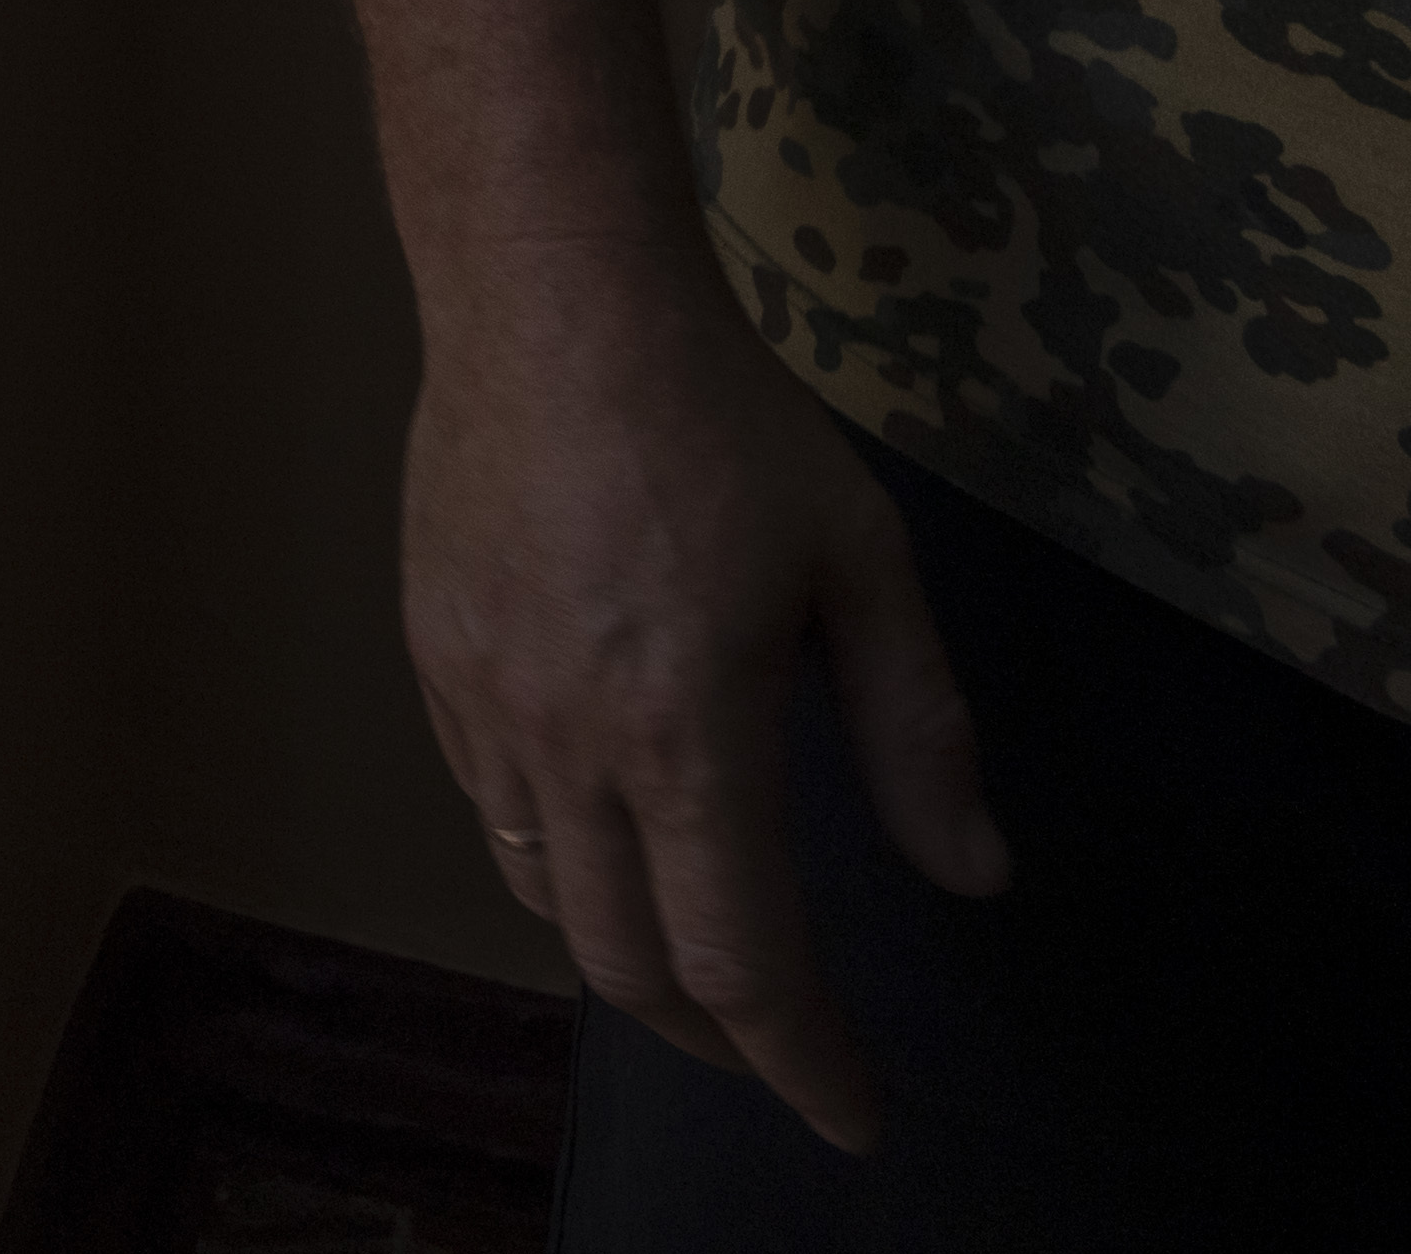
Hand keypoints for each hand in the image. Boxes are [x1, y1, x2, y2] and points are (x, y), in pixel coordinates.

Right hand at [400, 269, 998, 1150]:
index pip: (743, 963)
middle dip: (719, 1041)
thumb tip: (975, 874)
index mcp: (686, 733)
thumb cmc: (718, 415)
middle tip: (787, 1056)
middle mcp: (569, 743)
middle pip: (628, 965)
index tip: (854, 1113)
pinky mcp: (435, 655)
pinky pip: (492, 807)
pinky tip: (604, 834)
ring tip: (695, 964)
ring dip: (627, 959)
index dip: (804, 1062)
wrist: (553, 297)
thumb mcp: (865, 562)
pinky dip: (557, 860)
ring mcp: (484, 702)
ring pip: (545, 896)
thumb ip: (920, 733)